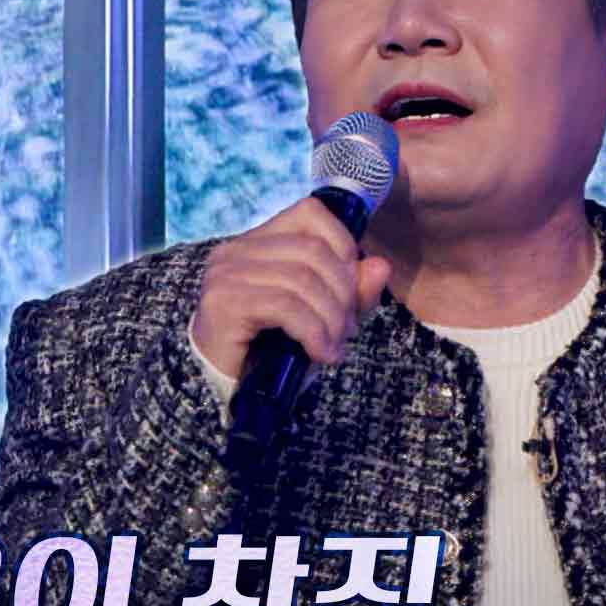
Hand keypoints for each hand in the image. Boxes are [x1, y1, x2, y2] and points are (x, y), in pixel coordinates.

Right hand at [190, 196, 391, 379]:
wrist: (225, 391)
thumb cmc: (270, 353)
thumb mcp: (320, 318)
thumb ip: (351, 292)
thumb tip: (381, 265)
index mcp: (256, 242)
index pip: (309, 213)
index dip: (343, 244)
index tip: (350, 289)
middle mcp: (235, 250)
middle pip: (312, 250)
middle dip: (342, 292)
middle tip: (346, 330)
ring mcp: (226, 274)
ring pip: (302, 279)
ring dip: (330, 317)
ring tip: (334, 346)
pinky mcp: (224, 303)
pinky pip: (285, 306)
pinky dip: (313, 332)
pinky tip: (321, 353)